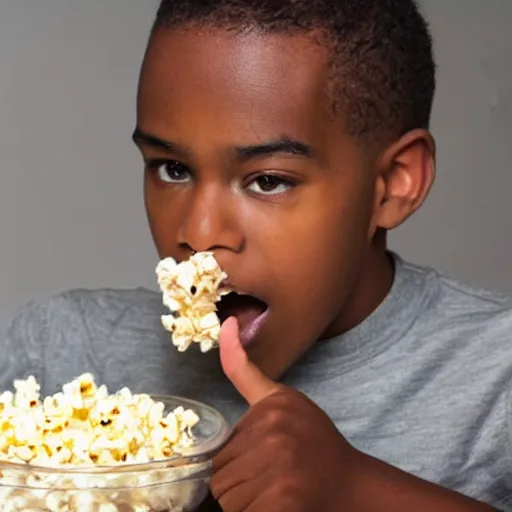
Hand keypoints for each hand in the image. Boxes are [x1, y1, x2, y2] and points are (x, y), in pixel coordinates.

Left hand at [210, 317, 356, 511]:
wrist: (349, 481)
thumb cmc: (315, 445)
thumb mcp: (290, 407)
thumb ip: (257, 395)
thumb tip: (231, 353)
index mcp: (276, 401)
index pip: (241, 370)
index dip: (230, 345)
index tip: (228, 321)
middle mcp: (274, 424)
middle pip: (219, 458)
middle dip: (233, 473)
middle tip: (262, 473)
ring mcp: (278, 458)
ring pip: (224, 489)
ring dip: (238, 497)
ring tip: (268, 488)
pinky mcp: (283, 495)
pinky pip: (239, 510)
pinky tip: (272, 504)